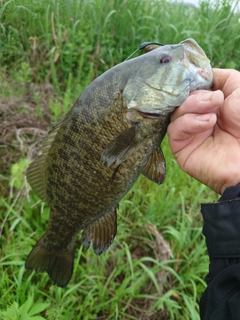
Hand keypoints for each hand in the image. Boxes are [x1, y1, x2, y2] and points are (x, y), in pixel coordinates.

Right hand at [167, 68, 239, 193]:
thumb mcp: (239, 88)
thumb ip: (221, 77)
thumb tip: (202, 74)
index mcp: (210, 105)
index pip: (189, 89)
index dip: (190, 82)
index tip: (197, 78)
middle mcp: (197, 118)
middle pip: (180, 99)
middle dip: (195, 96)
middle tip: (215, 100)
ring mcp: (189, 134)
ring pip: (175, 112)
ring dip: (193, 107)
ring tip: (213, 114)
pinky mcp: (181, 148)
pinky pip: (174, 129)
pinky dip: (189, 122)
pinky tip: (207, 123)